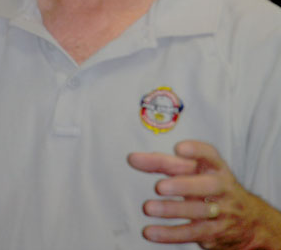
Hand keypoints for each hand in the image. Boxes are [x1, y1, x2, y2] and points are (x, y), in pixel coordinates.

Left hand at [128, 140, 280, 248]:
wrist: (250, 222)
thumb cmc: (212, 188)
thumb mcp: (196, 171)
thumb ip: (165, 163)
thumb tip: (134, 158)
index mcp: (216, 167)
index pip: (210, 155)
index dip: (196, 150)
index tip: (179, 148)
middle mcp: (221, 187)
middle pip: (206, 186)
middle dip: (183, 185)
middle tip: (159, 187)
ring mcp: (219, 211)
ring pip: (197, 211)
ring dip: (171, 210)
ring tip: (148, 208)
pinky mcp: (213, 233)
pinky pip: (191, 233)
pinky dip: (169, 234)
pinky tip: (151, 231)